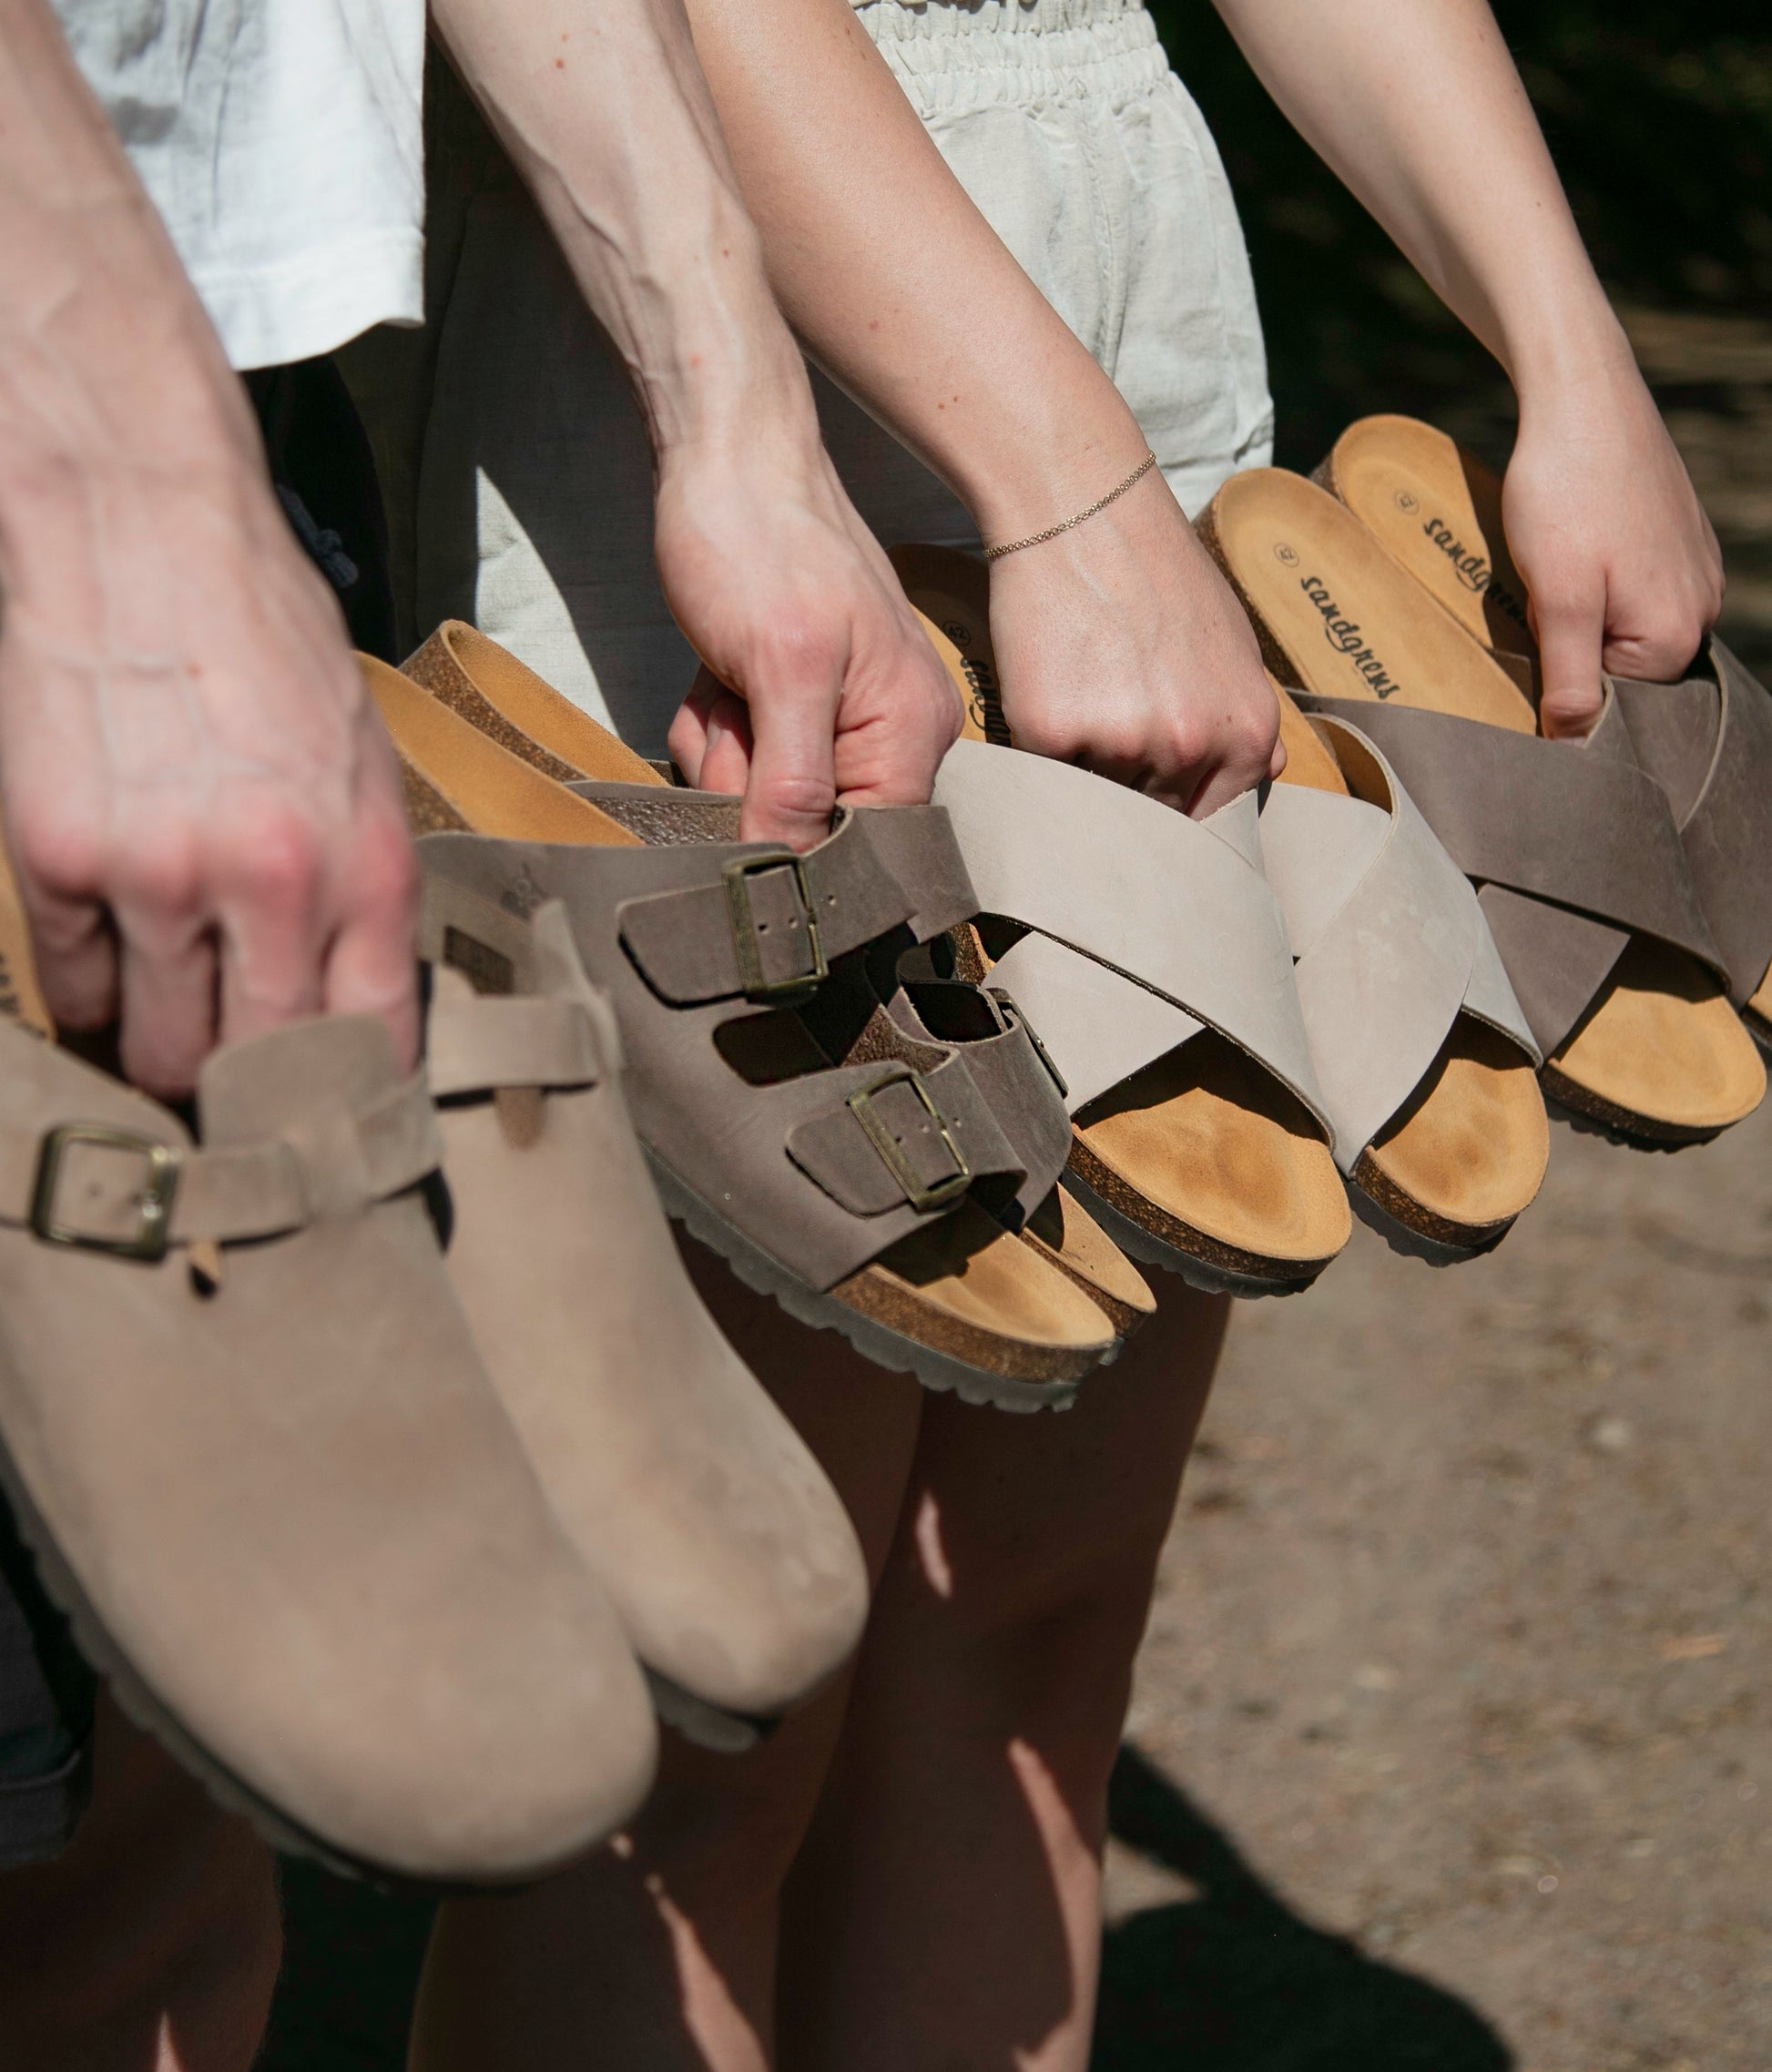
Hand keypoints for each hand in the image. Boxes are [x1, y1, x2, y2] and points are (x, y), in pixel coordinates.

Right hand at [0, 406, 418, 1098]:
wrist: (143, 529)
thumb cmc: (268, 644)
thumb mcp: (364, 765)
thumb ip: (362, 892)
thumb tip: (353, 1010)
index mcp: (365, 865)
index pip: (371, 1044)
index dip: (351, 1108)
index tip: (335, 1138)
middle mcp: (270, 885)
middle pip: (260, 1071)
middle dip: (251, 1098)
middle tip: (240, 1095)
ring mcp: (157, 876)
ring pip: (158, 1047)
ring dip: (162, 1047)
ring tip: (169, 1013)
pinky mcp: (57, 857)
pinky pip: (71, 986)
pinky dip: (88, 990)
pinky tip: (108, 953)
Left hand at [659, 434, 961, 846]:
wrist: (726, 455)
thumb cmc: (761, 541)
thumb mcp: (780, 670)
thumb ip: (792, 782)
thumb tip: (789, 874)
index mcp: (913, 733)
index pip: (866, 849)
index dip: (800, 847)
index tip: (750, 805)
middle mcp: (890, 735)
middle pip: (804, 825)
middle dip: (748, 776)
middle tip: (738, 702)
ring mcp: (839, 719)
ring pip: (759, 794)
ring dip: (721, 745)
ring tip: (726, 674)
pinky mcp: (792, 704)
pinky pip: (740, 757)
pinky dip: (711, 721)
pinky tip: (715, 671)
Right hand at [987, 467, 1281, 815]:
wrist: (1084, 509)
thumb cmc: (1158, 572)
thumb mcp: (1233, 642)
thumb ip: (1247, 717)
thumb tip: (1270, 770)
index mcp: (1247, 735)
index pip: (1212, 821)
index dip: (1180, 810)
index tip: (1156, 798)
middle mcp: (1189, 746)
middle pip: (1153, 812)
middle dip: (1131, 783)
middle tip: (1111, 718)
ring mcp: (1120, 742)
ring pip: (1096, 795)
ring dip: (1085, 763)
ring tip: (1083, 690)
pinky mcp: (1051, 732)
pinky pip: (1043, 771)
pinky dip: (1040, 741)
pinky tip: (1049, 683)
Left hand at [1503, 355, 1722, 737]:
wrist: (1583, 397)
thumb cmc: (1565, 494)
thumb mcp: (1558, 598)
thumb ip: (1569, 679)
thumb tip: (1574, 742)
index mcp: (1676, 637)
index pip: (1614, 707)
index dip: (1562, 686)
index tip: (1535, 646)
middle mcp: (1701, 610)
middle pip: (1621, 670)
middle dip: (1572, 651)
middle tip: (1541, 603)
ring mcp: (1695, 574)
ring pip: (1622, 629)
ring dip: (1578, 617)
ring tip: (1554, 571)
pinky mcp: (1677, 544)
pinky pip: (1632, 592)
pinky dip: (1595, 585)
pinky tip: (1571, 551)